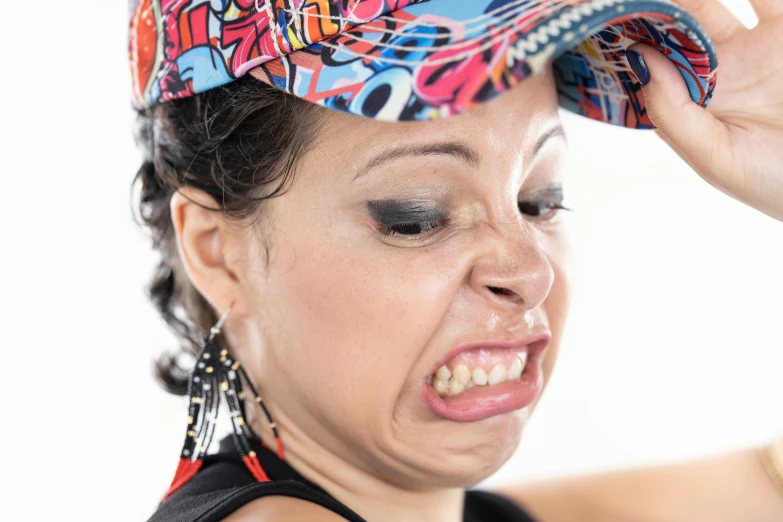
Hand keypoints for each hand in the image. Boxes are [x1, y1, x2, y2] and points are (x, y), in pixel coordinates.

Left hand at [625, 0, 782, 220]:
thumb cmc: (775, 182)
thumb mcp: (716, 157)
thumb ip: (672, 113)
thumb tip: (637, 59)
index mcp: (691, 105)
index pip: (649, 67)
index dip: (627, 44)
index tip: (601, 19)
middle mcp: (717, 74)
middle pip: (674, 31)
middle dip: (651, 11)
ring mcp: (753, 49)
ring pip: (709, 7)